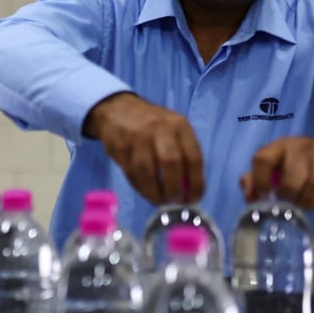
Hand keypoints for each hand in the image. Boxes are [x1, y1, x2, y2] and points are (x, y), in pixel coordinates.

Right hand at [84, 92, 204, 203]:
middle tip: (174, 203)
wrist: (117, 109)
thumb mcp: (172, 131)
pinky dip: (140, 187)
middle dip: (174, 189)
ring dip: (154, 192)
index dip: (196, 183)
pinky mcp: (120, 147)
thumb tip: (188, 189)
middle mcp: (160, 129)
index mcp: (180, 126)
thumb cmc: (151, 125)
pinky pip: (131, 173)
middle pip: (171, 163)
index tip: (193, 199)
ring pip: (147, 171)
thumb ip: (183, 155)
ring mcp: (137, 137)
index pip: (193, 157)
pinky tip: (146, 192)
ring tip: (159, 201)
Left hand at [240, 135, 313, 207]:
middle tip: (286, 202)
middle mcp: (303, 149)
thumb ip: (256, 178)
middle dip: (286, 198)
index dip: (259, 182)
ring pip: (311, 192)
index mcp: (281, 146)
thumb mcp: (276, 163)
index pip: (263, 160)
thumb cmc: (299, 162)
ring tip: (300, 202)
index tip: (262, 196)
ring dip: (304, 204)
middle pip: (290, 183)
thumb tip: (250, 197)